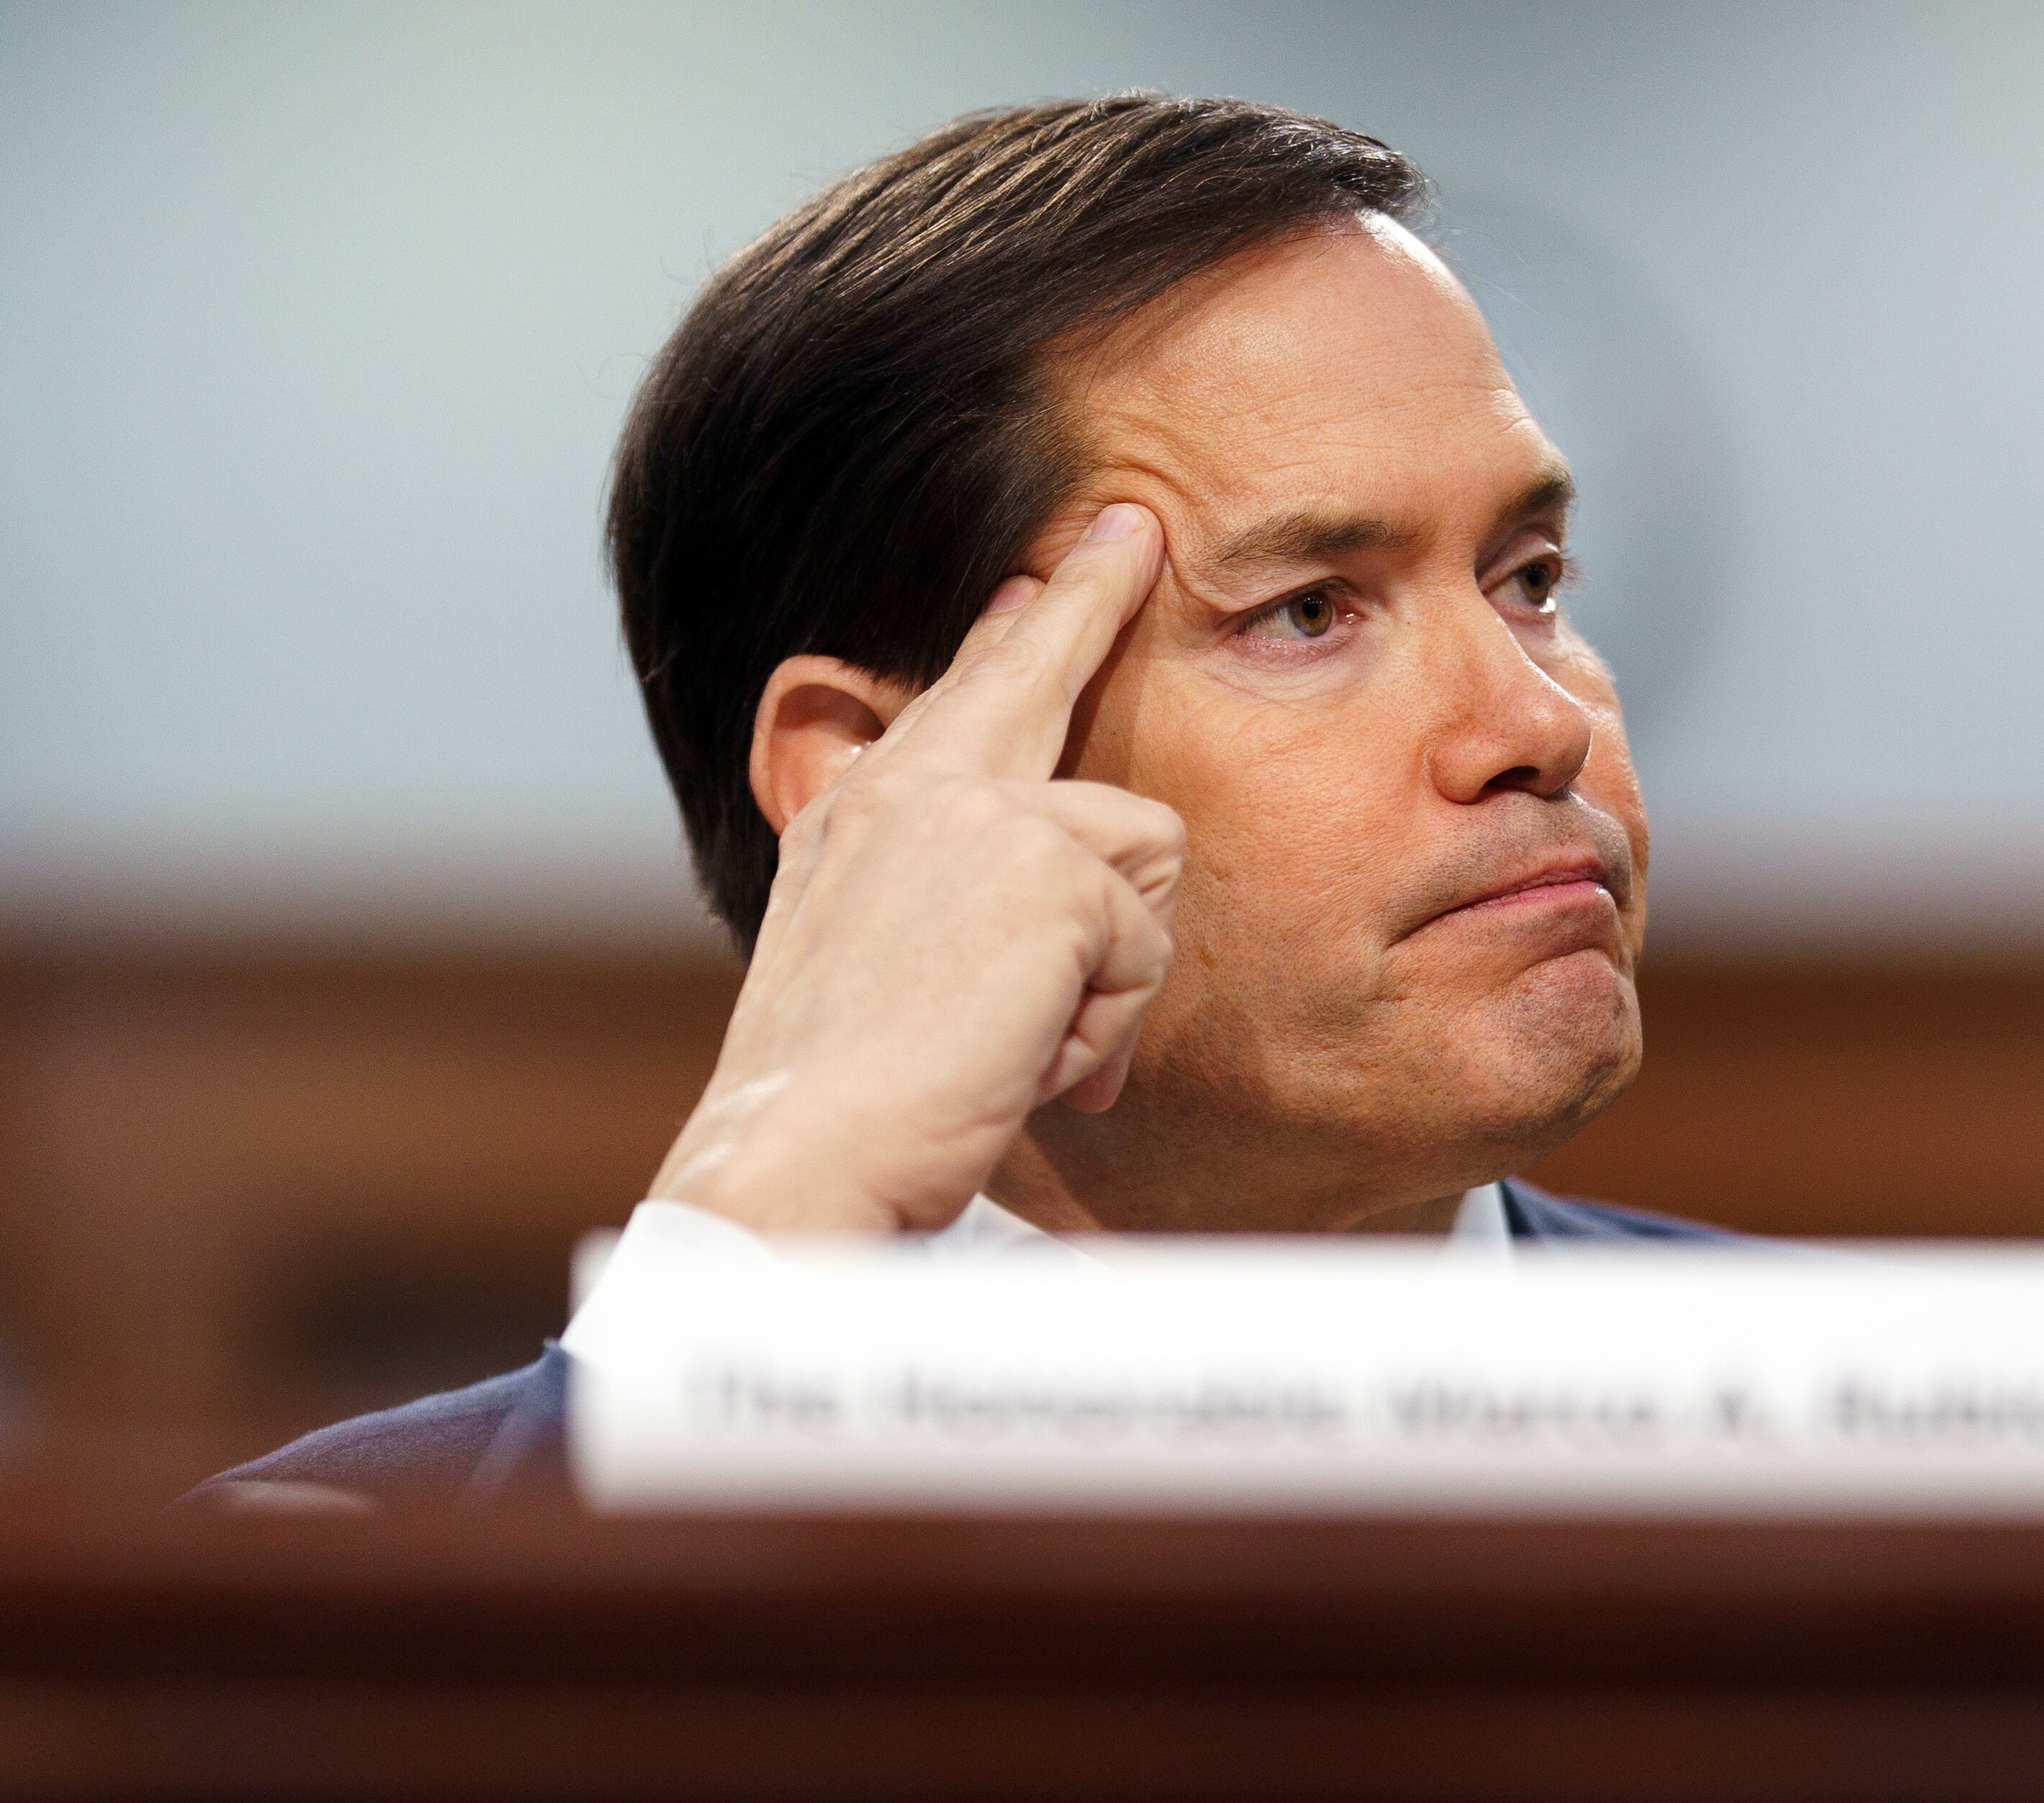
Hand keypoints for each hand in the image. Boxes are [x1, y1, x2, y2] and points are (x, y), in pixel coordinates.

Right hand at [648, 504, 1180, 1232]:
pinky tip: (1024, 1062)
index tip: (1048, 571)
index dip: (1010, 633)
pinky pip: (1146, 949)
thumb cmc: (843, 1099)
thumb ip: (949, 901)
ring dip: (1106, 979)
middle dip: (1092, 602)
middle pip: (1039, 675)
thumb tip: (1071, 883)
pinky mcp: (1051, 871)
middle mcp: (909, 787)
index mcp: (858, 811)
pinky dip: (1102, 1031)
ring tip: (1019, 1042)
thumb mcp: (878, 968)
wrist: (798, 1158)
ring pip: (1141, 863)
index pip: (953, 695)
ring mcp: (980, 816)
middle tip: (1136, 531)